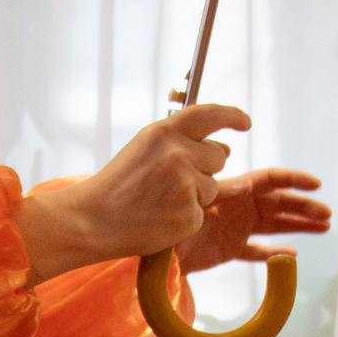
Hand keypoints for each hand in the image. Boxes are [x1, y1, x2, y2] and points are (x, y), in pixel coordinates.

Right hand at [12, 104, 247, 281]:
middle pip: (218, 156)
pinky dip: (185, 218)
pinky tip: (160, 218)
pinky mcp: (189, 215)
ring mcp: (186, 185)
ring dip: (195, 195)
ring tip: (160, 201)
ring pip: (213, 187)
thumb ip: (181, 143)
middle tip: (171, 181)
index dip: (232, 116)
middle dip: (205, 168)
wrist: (92, 221)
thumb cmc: (117, 186)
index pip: (210, 115)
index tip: (245, 122)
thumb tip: (226, 149)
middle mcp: (178, 154)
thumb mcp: (144, 149)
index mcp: (164, 132)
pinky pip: (202, 213)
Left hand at [175, 167, 329, 275]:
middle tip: (327, 216)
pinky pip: (257, 251)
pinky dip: (274, 253)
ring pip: (274, 225)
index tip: (316, 184)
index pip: (269, 180)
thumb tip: (247, 185)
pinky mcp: (228, 250)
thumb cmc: (168, 221)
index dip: (293, 180)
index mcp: (233, 191)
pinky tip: (293, 255)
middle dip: (303, 207)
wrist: (149, 251)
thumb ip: (219, 195)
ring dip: (298, 226)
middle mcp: (237, 207)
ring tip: (325, 228)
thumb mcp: (193, 205)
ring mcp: (235, 228)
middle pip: (278, 203)